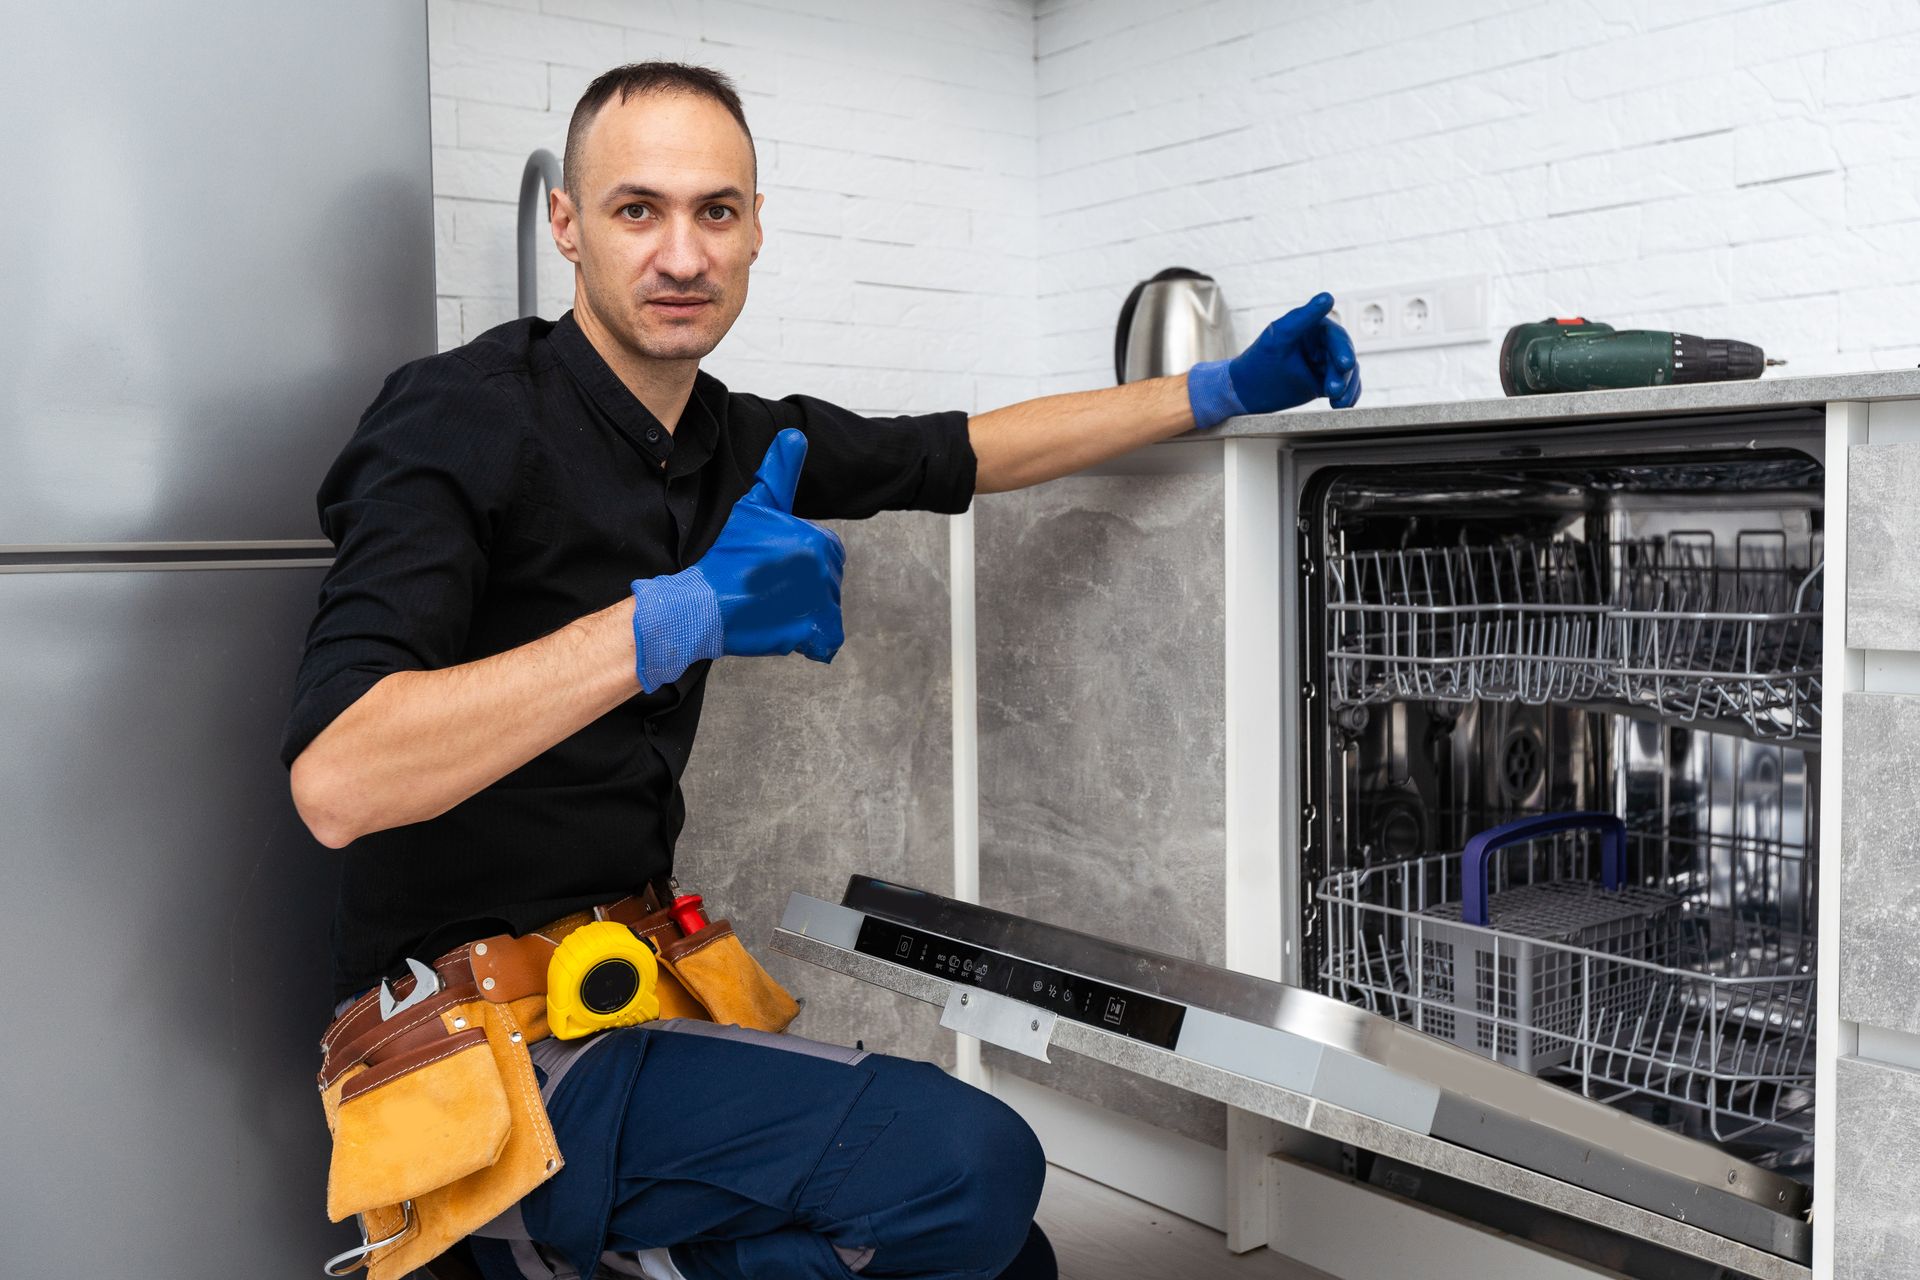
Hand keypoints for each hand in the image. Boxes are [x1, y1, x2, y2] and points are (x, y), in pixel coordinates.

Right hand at [629, 428, 845, 690]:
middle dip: (803, 584)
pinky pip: (826, 641)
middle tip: (766, 586)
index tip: (770, 565)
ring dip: (802, 609)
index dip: (798, 558)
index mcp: (817, 542)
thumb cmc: (727, 556)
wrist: (702, 603)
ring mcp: (817, 606)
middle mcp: (823, 573)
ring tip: (769, 604)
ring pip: (825, 608)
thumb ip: (779, 472)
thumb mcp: (755, 507)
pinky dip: (812, 638)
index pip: (825, 551)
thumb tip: (795, 434)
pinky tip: (786, 628)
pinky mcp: (807, 634)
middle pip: (827, 580)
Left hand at [1187, 292, 1360, 428]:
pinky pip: (1344, 389)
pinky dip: (1347, 397)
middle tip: (1333, 390)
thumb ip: (1303, 317)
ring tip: (1337, 403)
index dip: (1342, 350)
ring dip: (1346, 388)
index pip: (1335, 337)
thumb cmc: (1258, 360)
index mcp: (1314, 328)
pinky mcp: (1324, 383)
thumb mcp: (1279, 337)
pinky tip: (1342, 406)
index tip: (1345, 364)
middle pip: (1344, 358)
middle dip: (1342, 375)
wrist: (1245, 391)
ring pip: (1348, 374)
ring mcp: (1324, 364)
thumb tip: (1328, 297)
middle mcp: (1322, 344)